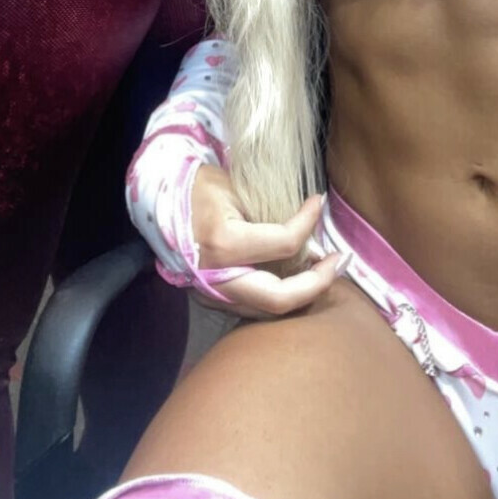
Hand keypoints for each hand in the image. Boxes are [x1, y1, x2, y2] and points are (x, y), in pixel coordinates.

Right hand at [189, 164, 344, 317]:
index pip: (284, 242)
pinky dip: (280, 296)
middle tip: (339, 262)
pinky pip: (254, 307)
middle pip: (280, 298)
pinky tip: (297, 279)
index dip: (308, 222)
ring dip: (303, 294)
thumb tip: (308, 234)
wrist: (158, 207)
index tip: (318, 203)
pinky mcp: (212, 300)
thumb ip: (270, 212)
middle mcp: (218, 276)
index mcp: (224, 242)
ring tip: (325, 271)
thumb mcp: (234, 187)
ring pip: (269, 311)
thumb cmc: (198, 188)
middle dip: (318, 283)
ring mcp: (213, 294)